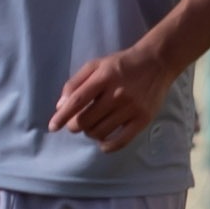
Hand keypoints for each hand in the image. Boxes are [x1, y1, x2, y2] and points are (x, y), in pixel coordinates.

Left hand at [51, 44, 172, 156]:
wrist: (157, 63)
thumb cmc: (121, 64)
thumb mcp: (96, 65)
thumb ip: (76, 83)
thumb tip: (60, 106)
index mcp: (104, 77)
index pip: (77, 101)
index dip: (62, 117)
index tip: (53, 127)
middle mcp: (117, 94)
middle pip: (86, 120)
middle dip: (75, 125)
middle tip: (76, 122)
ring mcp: (131, 108)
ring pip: (100, 132)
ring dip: (90, 133)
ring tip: (92, 126)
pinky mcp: (143, 120)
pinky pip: (120, 141)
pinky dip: (107, 146)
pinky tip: (102, 142)